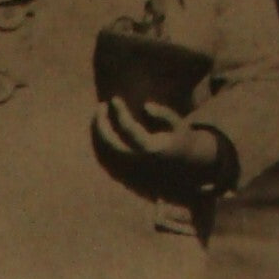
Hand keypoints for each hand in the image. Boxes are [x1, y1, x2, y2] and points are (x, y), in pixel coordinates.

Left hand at [93, 97, 220, 176]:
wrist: (182, 180)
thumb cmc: (179, 148)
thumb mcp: (180, 128)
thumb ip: (164, 114)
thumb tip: (145, 106)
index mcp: (151, 150)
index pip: (127, 128)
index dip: (119, 112)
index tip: (114, 99)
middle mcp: (136, 165)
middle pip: (108, 142)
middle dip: (100, 122)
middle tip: (101, 106)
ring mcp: (127, 174)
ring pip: (102, 152)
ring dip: (96, 133)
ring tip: (99, 115)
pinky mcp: (122, 179)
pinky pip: (104, 160)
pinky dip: (99, 144)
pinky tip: (101, 129)